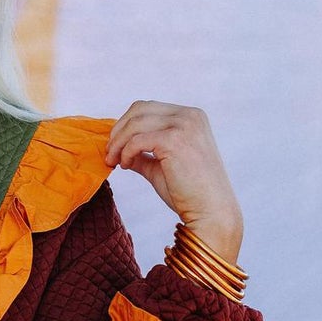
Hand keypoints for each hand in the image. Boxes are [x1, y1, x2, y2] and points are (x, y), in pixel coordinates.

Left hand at [103, 101, 243, 262]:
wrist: (211, 212)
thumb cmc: (189, 193)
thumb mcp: (162, 166)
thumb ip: (144, 154)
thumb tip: (119, 149)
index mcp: (191, 116)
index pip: (148, 108)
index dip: (126, 124)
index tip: (115, 146)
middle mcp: (189, 116)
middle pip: (139, 110)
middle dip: (118, 130)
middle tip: (110, 153)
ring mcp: (184, 125)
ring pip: (135, 123)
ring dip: (118, 143)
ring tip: (114, 161)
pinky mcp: (174, 140)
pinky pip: (136, 140)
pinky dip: (125, 152)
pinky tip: (126, 166)